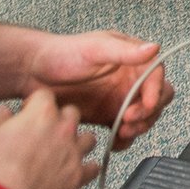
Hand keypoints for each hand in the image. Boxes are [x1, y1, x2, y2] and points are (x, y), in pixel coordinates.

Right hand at [0, 90, 95, 188]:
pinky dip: (85, 168)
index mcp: (39, 115)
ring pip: (87, 138)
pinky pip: (92, 167)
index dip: (33, 104)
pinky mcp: (76, 178)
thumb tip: (1, 115)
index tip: (27, 112)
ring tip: (61, 151)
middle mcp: (61, 130)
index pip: (44, 95)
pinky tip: (73, 171)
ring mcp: (72, 154)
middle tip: (44, 132)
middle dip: (59, 120)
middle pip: (71, 113)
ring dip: (76, 142)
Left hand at [23, 31, 172, 149]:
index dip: (155, 90)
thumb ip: (124, 51)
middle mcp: (128, 79)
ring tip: (122, 131)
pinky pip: (124, 132)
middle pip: (157, 98)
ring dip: (139, 127)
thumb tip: (154, 48)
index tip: (146, 104)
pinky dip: (124, 139)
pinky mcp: (106, 116)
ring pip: (144, 117)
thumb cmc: (61, 53)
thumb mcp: (94, 48)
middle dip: (149, 112)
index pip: (156, 74)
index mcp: (130, 58)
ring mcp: (118, 99)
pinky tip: (113, 140)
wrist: (32, 73)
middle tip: (129, 120)